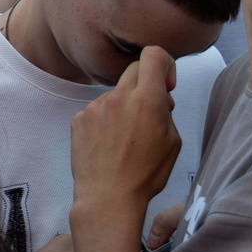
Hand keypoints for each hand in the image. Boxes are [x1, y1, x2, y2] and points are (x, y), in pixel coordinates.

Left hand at [69, 46, 181, 221]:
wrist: (107, 197)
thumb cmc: (145, 174)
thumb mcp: (172, 141)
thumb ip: (166, 111)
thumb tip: (159, 97)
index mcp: (147, 99)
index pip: (154, 54)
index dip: (165, 64)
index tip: (167, 85)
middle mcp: (118, 97)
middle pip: (134, 69)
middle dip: (146, 84)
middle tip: (150, 110)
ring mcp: (95, 107)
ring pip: (115, 92)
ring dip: (124, 105)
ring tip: (127, 137)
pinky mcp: (79, 118)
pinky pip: (97, 109)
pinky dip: (106, 119)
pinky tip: (109, 144)